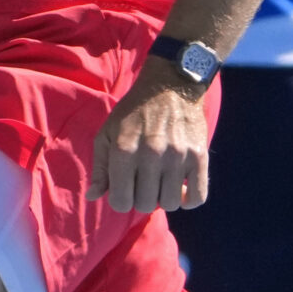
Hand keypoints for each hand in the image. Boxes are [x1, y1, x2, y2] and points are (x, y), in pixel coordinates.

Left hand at [88, 63, 208, 212]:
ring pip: (170, 203)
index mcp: (124, 149)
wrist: (170, 86)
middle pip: (146, 204)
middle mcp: (151, 154)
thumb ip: (100, 168)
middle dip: (141, 198)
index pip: (120, 201)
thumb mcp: (107, 134)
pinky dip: (188, 199)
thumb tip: (93, 197)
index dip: (121, 199)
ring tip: (161, 182)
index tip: (125, 187)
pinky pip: (197, 196)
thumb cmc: (133, 113)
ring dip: (164, 197)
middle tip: (143, 183)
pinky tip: (181, 189)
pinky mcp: (199, 156)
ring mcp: (178, 156)